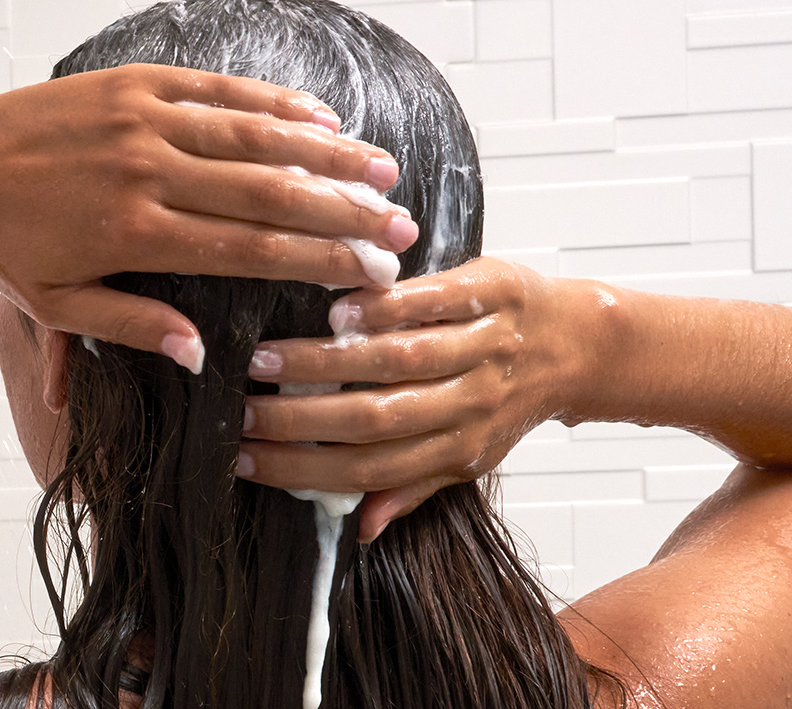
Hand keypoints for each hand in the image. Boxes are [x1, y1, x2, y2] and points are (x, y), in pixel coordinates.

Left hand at [0, 63, 412, 371]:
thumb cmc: (4, 238)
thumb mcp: (58, 304)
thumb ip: (136, 327)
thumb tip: (201, 357)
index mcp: (137, 233)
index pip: (253, 249)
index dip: (321, 259)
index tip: (372, 270)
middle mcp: (151, 171)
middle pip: (272, 192)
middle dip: (346, 210)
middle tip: (401, 225)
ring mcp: (147, 119)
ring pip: (256, 137)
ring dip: (329, 154)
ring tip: (384, 171)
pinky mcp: (138, 82)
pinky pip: (220, 89)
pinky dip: (276, 103)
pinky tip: (322, 118)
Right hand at [239, 257, 609, 541]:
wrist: (580, 344)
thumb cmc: (514, 398)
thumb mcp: (473, 452)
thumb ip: (418, 486)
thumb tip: (362, 528)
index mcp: (461, 447)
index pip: (371, 468)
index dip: (304, 468)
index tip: (247, 459)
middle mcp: (472, 403)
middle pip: (375, 418)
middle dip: (299, 419)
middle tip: (242, 409)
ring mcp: (484, 346)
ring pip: (397, 360)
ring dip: (326, 362)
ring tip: (268, 357)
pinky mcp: (492, 294)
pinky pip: (432, 303)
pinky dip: (383, 307)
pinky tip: (336, 310)